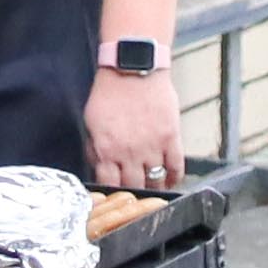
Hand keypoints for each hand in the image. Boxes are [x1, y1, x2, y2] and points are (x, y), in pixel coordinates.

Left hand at [85, 64, 179, 190]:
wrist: (133, 70)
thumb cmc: (110, 92)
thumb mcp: (91, 122)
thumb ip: (95, 149)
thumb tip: (99, 168)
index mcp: (107, 150)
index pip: (109, 185)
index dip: (112, 194)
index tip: (114, 197)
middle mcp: (130, 153)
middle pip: (134, 186)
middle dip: (134, 194)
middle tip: (136, 196)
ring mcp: (153, 147)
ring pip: (156, 180)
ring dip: (154, 188)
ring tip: (153, 189)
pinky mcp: (171, 138)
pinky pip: (176, 166)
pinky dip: (175, 178)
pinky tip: (171, 181)